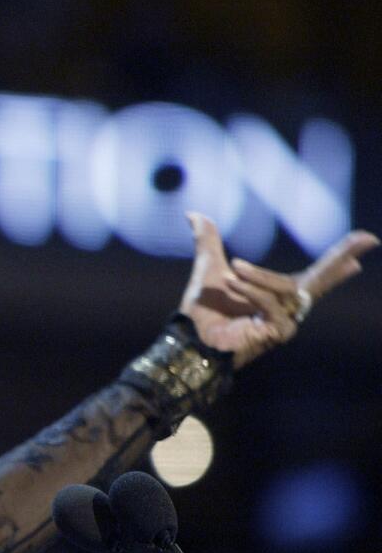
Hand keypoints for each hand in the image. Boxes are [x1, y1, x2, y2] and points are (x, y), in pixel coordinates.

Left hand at [179, 212, 378, 368]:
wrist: (190, 338)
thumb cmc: (202, 311)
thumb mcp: (209, 267)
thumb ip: (208, 240)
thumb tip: (194, 214)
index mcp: (278, 293)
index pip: (315, 272)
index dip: (339, 257)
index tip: (367, 240)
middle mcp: (288, 308)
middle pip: (320, 279)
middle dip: (341, 259)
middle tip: (368, 238)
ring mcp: (286, 323)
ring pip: (285, 288)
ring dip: (257, 277)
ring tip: (233, 271)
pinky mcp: (278, 332)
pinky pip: (271, 303)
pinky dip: (251, 291)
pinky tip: (233, 285)